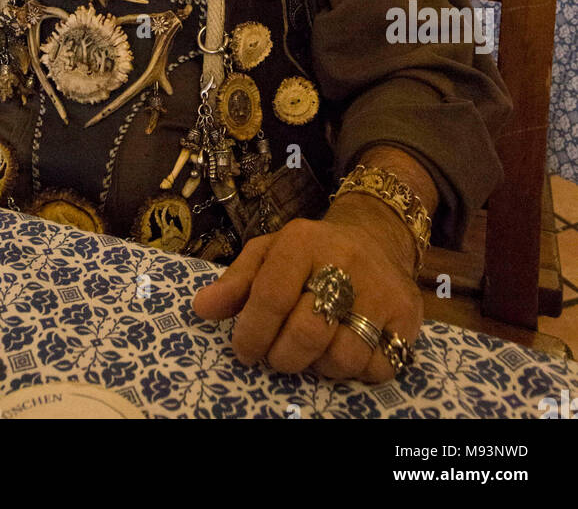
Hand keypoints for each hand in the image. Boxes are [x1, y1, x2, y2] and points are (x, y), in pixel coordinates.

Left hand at [192, 195, 422, 381]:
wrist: (375, 237)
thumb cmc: (311, 253)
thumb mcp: (269, 253)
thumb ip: (235, 282)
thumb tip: (201, 308)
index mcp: (302, 241)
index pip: (270, 296)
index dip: (251, 332)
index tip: (244, 350)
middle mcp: (345, 261)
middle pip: (306, 332)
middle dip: (283, 357)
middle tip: (277, 356)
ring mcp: (380, 289)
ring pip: (342, 356)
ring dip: (319, 366)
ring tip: (312, 351)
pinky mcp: (407, 315)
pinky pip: (377, 366)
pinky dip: (356, 371)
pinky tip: (345, 350)